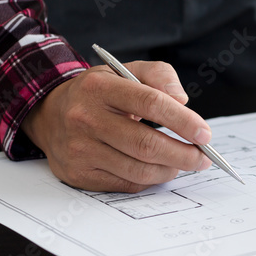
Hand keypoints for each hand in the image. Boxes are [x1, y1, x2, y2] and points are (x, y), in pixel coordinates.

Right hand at [21, 61, 212, 191]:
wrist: (50, 113)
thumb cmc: (99, 94)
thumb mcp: (125, 71)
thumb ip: (159, 75)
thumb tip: (182, 100)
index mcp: (100, 88)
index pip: (151, 103)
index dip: (183, 121)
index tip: (205, 133)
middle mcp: (84, 118)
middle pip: (146, 144)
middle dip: (184, 154)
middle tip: (204, 157)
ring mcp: (78, 149)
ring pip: (138, 170)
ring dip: (170, 170)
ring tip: (184, 163)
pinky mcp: (78, 174)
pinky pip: (125, 184)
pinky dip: (150, 180)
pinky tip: (159, 170)